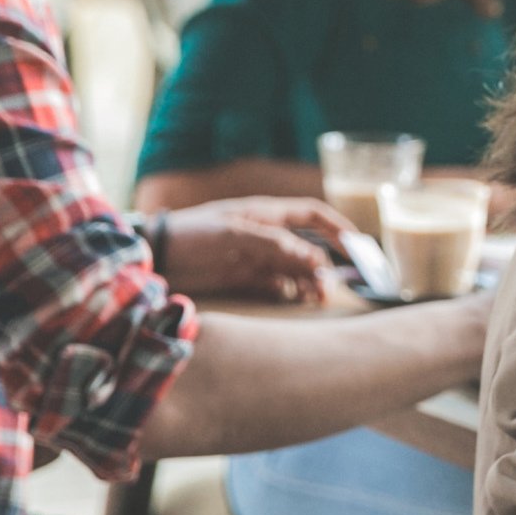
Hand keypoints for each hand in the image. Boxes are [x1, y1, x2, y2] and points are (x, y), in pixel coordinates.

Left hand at [156, 196, 348, 300]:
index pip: (313, 215)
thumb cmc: (193, 233)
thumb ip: (273, 244)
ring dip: (308, 282)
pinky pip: (278, 285)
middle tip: (328, 288)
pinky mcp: (247, 277)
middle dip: (323, 266)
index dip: (338, 227)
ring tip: (313, 300)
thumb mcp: (233, 232)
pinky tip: (294, 300)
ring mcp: (259, 257)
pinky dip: (290, 292)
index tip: (358, 246)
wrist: (158, 253)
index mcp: (268, 214)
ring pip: (296, 269)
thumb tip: (312, 258)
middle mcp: (269, 235)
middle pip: (309, 248)